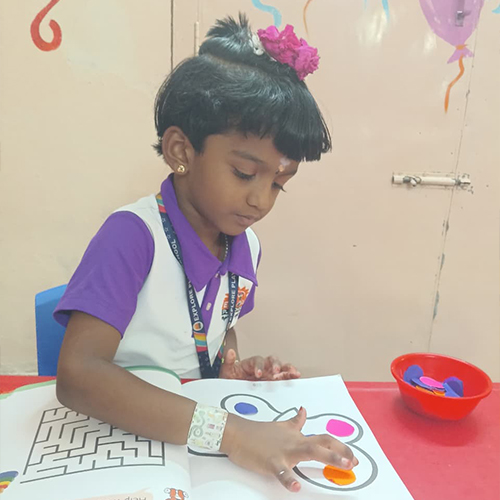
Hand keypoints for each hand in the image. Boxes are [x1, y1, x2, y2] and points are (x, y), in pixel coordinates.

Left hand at [220, 349, 300, 380]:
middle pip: (272, 360)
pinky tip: (296, 378)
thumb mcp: (226, 371)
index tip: (258, 373)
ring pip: (281, 367)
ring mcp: (269, 373)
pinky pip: (284, 377)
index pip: (257, 361)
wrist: (232, 390)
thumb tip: (230, 352)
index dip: (259, 366)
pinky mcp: (273, 381)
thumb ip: (228, 362)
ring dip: (287, 369)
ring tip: (293, 373)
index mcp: (251, 363)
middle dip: (276, 364)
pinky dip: (291, 376)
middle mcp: (262, 366)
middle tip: (276, 370)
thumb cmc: (231, 380)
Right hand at [221, 407, 357, 491]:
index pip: (323, 438)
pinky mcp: (271, 462)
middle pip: (322, 443)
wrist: (237, 433)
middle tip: (355, 462)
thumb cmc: (259, 432)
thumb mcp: (281, 426)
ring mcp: (284, 452)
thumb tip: (304, 410)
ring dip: (329, 457)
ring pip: (309, 451)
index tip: (353, 456)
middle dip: (342, 451)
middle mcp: (294, 442)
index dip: (340, 446)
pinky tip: (295, 487)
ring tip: (344, 466)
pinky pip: (281, 472)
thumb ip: (295, 421)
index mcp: (297, 436)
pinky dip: (288, 479)